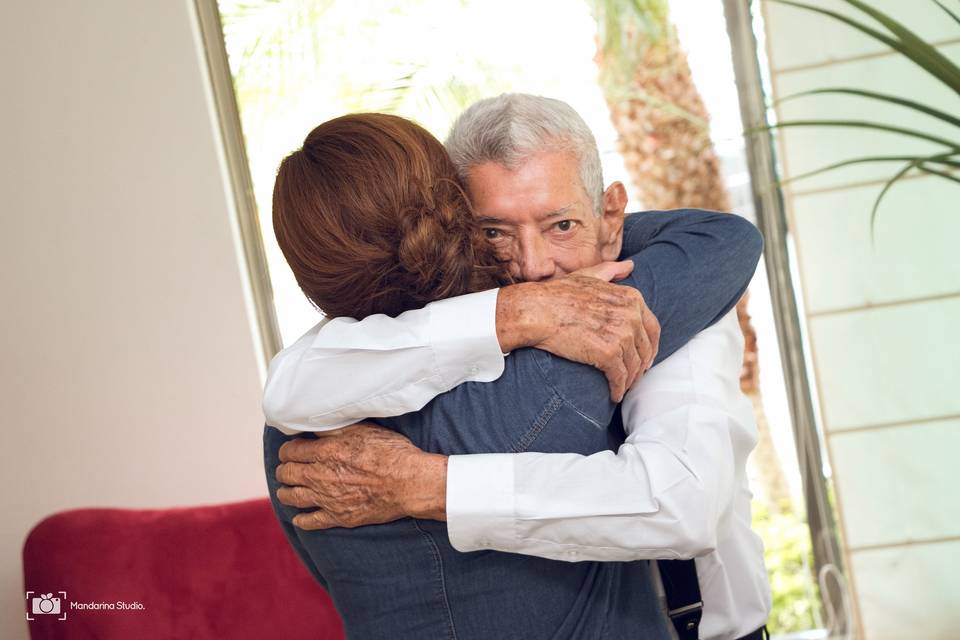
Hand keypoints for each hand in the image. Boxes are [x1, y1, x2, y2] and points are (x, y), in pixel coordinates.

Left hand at [274, 422, 447, 529]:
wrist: (409, 482)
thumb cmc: (390, 452)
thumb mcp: (363, 429)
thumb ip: (335, 428)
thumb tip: (315, 427)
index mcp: (324, 452)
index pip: (291, 451)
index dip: (287, 450)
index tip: (289, 451)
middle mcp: (319, 476)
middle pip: (286, 474)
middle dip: (283, 470)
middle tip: (285, 469)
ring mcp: (327, 499)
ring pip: (292, 497)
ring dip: (285, 492)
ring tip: (286, 490)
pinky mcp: (338, 517)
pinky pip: (310, 521)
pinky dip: (300, 519)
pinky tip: (299, 517)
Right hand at [496, 260, 659, 400]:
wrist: (537, 310)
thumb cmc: (557, 294)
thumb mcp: (588, 275)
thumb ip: (612, 271)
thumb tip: (630, 266)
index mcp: (631, 298)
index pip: (652, 328)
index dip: (649, 346)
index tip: (643, 356)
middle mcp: (631, 316)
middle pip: (646, 349)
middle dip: (641, 366)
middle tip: (633, 376)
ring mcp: (621, 335)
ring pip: (634, 366)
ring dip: (629, 380)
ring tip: (622, 387)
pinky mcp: (608, 355)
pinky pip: (620, 378)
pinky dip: (618, 389)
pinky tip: (613, 394)